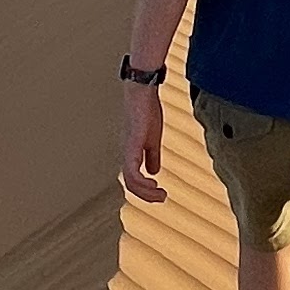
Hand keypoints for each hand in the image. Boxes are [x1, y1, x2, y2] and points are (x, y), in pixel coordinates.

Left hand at [120, 81, 167, 200]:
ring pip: (130, 181)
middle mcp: (127, 154)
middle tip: (162, 198)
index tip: (161, 195)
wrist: (141, 91)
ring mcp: (128, 150)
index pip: (133, 180)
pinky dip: (142, 180)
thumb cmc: (146, 111)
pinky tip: (154, 181)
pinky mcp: (132, 144)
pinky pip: (132, 170)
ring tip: (161, 194)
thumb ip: (152, 155)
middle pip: (130, 184)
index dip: (145, 192)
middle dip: (146, 196)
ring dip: (145, 192)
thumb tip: (154, 172)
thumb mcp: (153, 138)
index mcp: (132, 154)